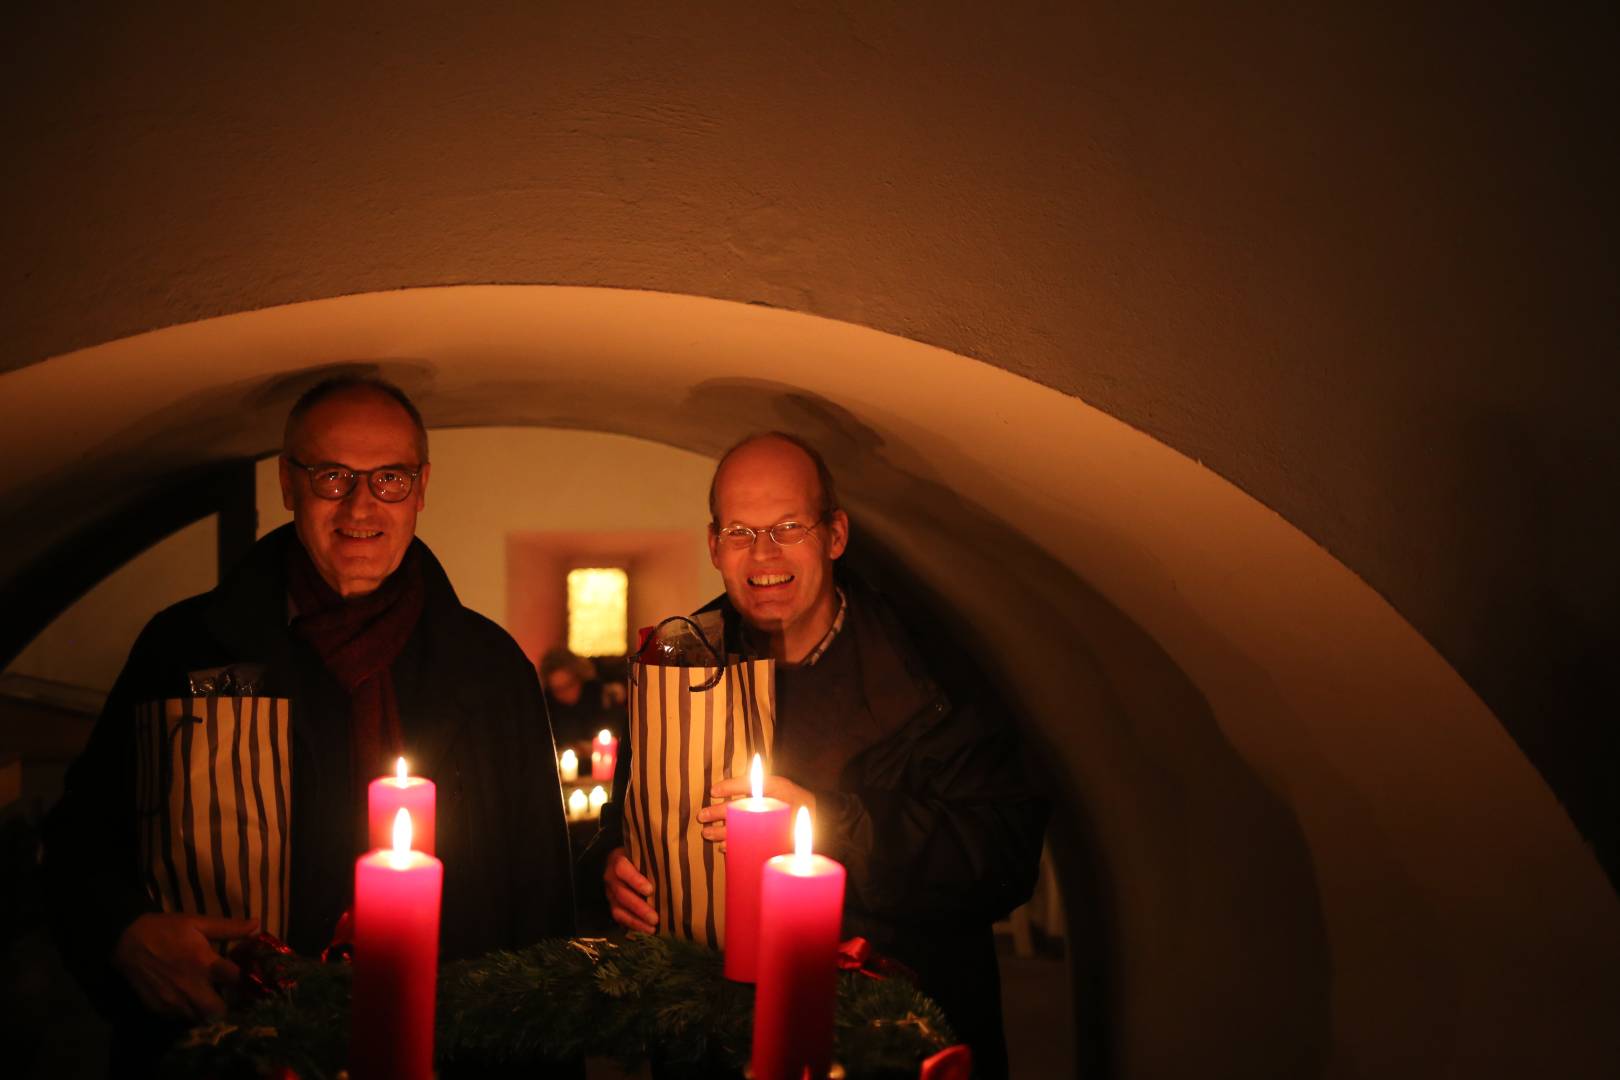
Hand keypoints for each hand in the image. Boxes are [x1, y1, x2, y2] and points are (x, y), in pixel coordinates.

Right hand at [112, 912, 257, 1020]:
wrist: (128, 940)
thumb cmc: (166, 929)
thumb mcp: (199, 922)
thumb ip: (229, 927)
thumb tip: (258, 925)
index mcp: (204, 963)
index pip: (236, 980)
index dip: (247, 982)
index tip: (252, 981)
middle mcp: (191, 986)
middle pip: (218, 1011)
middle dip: (228, 1007)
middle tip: (230, 998)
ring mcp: (173, 1001)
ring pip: (199, 1018)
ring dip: (207, 1012)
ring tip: (210, 999)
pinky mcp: (158, 1009)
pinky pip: (179, 1018)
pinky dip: (188, 1012)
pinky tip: (190, 1000)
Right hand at [604, 846, 657, 933]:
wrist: (620, 862)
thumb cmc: (639, 857)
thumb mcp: (643, 854)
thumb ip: (654, 860)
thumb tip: (676, 868)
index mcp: (618, 860)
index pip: (622, 869)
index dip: (635, 880)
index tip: (650, 890)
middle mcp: (611, 878)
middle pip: (622, 894)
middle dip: (639, 908)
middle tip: (655, 918)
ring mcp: (610, 893)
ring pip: (618, 909)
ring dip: (636, 921)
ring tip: (652, 929)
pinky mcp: (612, 905)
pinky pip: (619, 917)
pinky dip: (632, 925)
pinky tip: (645, 930)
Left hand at [697, 774, 815, 848]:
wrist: (820, 822)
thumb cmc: (791, 801)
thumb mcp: (779, 788)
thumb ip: (757, 785)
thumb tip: (722, 787)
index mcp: (781, 787)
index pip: (753, 783)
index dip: (731, 785)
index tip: (712, 790)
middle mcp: (782, 805)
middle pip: (746, 807)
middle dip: (721, 812)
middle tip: (702, 815)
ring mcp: (782, 826)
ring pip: (747, 829)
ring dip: (723, 832)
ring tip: (706, 833)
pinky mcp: (780, 843)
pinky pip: (755, 847)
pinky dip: (737, 846)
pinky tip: (723, 846)